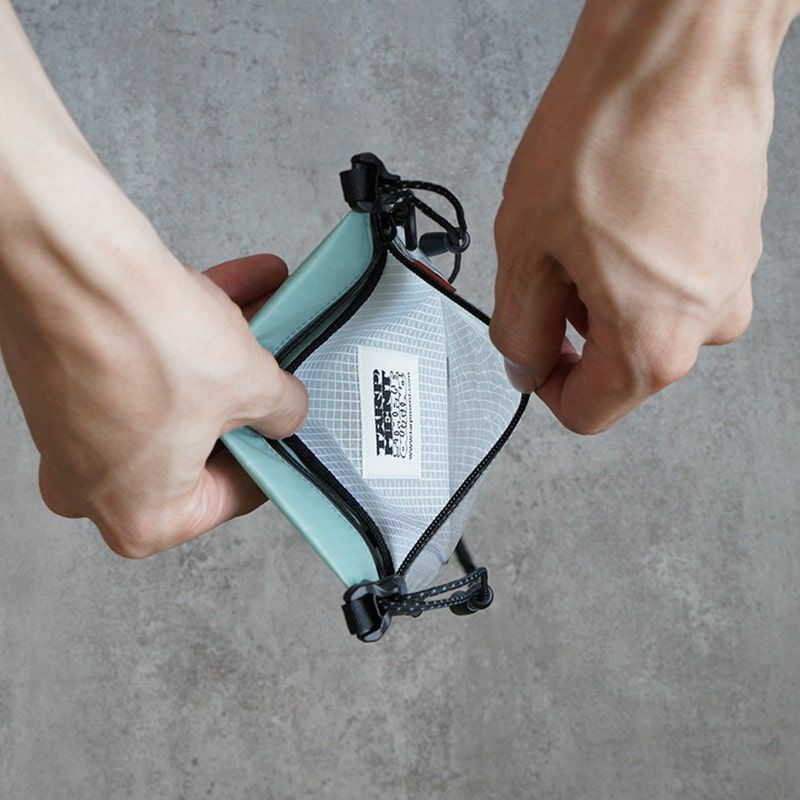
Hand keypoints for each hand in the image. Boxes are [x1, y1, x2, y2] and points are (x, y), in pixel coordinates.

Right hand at [1, 225, 306, 556]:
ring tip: (260, 306)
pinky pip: (141, 370)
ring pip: (174, 397)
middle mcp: (96, 490)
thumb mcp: (251, 386)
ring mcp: (74, 439)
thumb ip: (282, 412)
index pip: (234, 492)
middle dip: (245, 390)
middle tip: (276, 359)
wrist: (67, 260)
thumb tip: (284, 412)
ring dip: (220, 352)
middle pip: (202, 441)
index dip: (273, 445)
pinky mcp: (64, 388)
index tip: (287, 419)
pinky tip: (228, 287)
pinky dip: (180, 334)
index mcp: (143, 519)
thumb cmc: (140, 338)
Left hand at [491, 0, 797, 432]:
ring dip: (599, 290)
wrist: (681, 49)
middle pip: (615, 364)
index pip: (587, 411)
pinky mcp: (734, 244)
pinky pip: (670, 279)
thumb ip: (518, 327)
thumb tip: (522, 364)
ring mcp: (728, 282)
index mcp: (654, 344)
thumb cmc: (612, 133)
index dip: (543, 386)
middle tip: (545, 261)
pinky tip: (614, 210)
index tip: (527, 351)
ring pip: (641, 318)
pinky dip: (632, 262)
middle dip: (568, 327)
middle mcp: (706, 324)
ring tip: (580, 223)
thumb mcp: (527, 248)